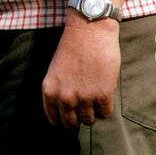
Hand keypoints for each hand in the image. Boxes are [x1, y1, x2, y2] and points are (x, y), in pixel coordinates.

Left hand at [41, 12, 120, 128]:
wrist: (90, 30)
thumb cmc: (73, 47)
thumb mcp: (56, 71)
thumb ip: (59, 91)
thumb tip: (67, 109)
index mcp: (49, 91)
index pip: (54, 119)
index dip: (64, 118)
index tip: (71, 114)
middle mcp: (64, 98)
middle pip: (72, 124)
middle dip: (78, 118)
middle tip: (85, 108)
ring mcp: (84, 98)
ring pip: (89, 120)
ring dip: (93, 113)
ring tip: (95, 99)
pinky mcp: (102, 95)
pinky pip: (105, 113)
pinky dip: (105, 107)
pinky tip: (105, 94)